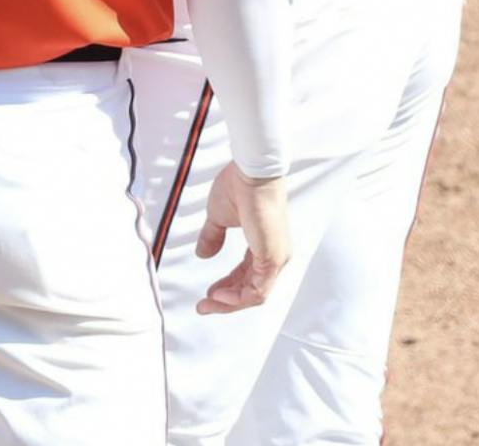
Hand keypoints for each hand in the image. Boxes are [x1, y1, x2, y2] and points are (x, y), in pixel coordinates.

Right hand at [195, 165, 290, 313]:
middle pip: (250, 290)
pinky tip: (220, 296)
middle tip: (204, 306)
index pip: (246, 276)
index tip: (207, 293)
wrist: (251, 171)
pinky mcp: (273, 258)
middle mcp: (274, 255)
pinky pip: (258, 290)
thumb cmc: (239, 186)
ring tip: (208, 303)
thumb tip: (202, 254)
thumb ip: (212, 236)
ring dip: (229, 303)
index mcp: (264, 245)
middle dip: (225, 301)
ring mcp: (276, 258)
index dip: (226, 287)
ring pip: (254, 294)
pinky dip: (238, 298)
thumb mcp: (218, 216)